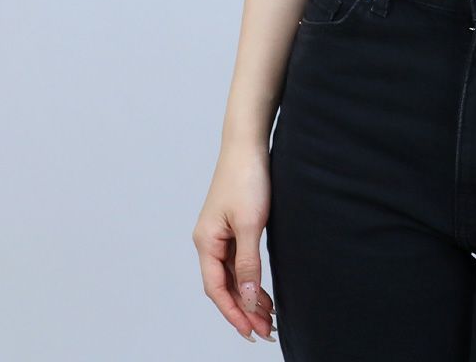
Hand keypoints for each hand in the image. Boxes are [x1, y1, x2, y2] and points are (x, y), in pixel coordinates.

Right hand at [192, 144, 276, 342]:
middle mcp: (209, 240)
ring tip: (268, 317)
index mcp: (206, 242)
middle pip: (224, 285)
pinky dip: (250, 277)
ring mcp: (221, 232)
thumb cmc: (247, 177)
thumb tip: (247, 298)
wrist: (249, 142)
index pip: (217, 289)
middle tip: (266, 331)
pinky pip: (239, 260)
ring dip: (248, 296)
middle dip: (244, 310)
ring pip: (232, 274)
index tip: (251, 332)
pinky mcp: (234, 224)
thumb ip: (248, 262)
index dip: (234, 313)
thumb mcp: (250, 223)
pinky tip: (262, 289)